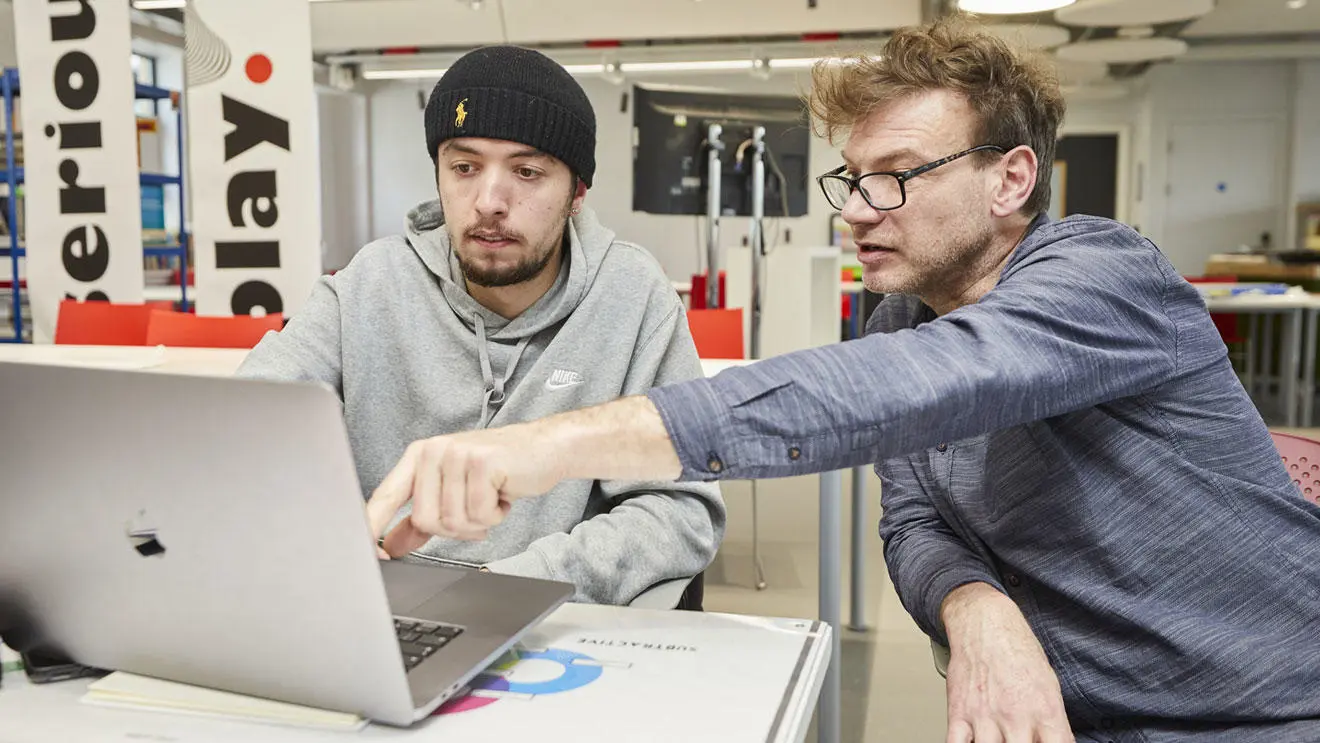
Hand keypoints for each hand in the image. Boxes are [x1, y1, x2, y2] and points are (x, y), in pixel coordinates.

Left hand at [365, 422, 565, 555]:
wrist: (544, 449)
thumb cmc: (500, 470)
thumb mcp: (454, 492)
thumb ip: (420, 519)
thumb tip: (391, 546)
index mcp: (419, 456)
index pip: (384, 496)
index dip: (372, 528)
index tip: (373, 557)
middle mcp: (433, 451)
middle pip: (425, 520)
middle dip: (455, 528)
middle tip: (476, 511)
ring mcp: (456, 454)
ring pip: (453, 520)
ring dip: (478, 522)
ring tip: (491, 499)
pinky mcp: (482, 462)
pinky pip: (478, 513)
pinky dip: (494, 515)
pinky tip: (502, 495)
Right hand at [942, 583, 1073, 742]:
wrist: (984, 623)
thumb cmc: (1016, 649)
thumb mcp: (1050, 684)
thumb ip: (1055, 722)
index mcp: (1045, 711)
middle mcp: (1016, 716)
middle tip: (1018, 740)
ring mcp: (985, 716)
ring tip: (999, 739)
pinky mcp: (959, 712)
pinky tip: (972, 742)